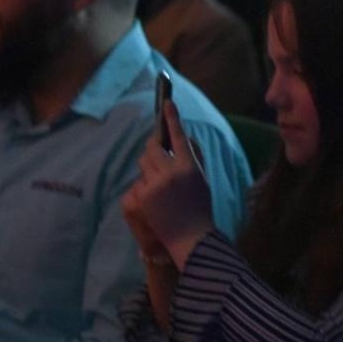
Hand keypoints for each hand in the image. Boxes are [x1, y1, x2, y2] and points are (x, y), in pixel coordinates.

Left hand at [124, 100, 216, 268]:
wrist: (191, 238)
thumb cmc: (200, 208)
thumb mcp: (202, 178)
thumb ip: (194, 156)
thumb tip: (184, 136)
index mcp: (190, 167)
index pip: (178, 135)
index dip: (172, 117)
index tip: (167, 102)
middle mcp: (171, 173)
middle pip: (153, 147)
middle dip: (153, 146)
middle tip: (157, 149)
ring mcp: (155, 185)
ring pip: (144, 162)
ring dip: (150, 166)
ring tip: (161, 183)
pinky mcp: (143, 196)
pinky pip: (140, 180)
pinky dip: (146, 184)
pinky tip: (156, 200)